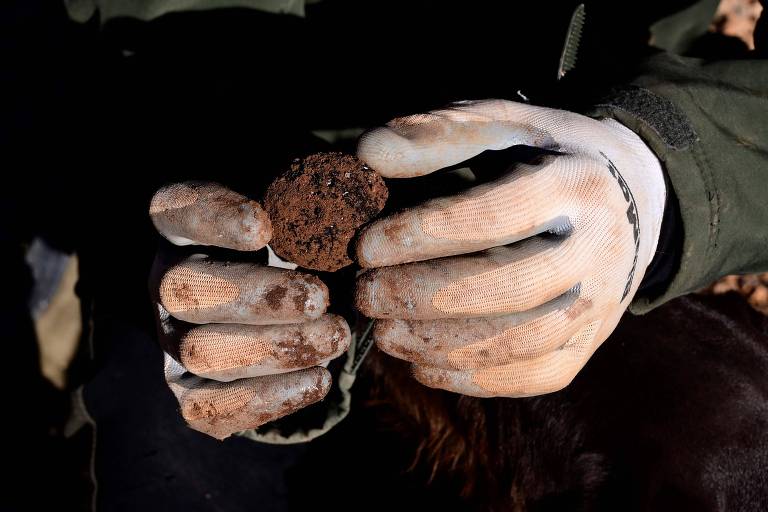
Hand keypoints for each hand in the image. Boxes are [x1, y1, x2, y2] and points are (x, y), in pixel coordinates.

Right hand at [149, 182, 349, 438]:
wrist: (292, 304)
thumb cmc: (302, 242)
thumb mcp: (308, 207)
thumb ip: (319, 191)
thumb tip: (361, 180)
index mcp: (183, 225)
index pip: (176, 210)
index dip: (213, 218)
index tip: (264, 225)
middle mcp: (168, 281)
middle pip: (185, 290)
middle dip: (258, 298)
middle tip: (321, 299)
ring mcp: (174, 339)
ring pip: (200, 352)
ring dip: (275, 350)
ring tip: (336, 338)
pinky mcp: (192, 389)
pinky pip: (209, 409)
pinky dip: (266, 399)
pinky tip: (320, 379)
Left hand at [354, 99, 665, 396]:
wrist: (635, 196)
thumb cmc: (550, 156)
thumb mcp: (506, 125)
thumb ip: (438, 133)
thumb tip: (367, 154)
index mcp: (575, 184)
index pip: (496, 216)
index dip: (423, 235)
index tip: (366, 246)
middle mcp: (599, 248)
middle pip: (508, 287)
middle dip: (423, 296)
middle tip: (365, 294)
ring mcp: (601, 303)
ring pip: (522, 341)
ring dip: (440, 345)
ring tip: (384, 333)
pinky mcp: (590, 343)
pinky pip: (534, 375)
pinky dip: (472, 379)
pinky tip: (422, 366)